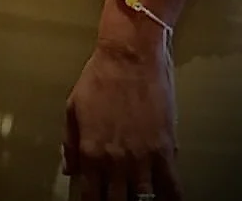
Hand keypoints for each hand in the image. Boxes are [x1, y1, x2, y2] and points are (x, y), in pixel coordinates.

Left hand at [63, 31, 180, 200]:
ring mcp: (142, 158)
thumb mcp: (73, 106)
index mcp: (91, 151)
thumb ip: (70, 142)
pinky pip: (171, 187)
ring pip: (143, 199)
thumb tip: (70, 168)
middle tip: (116, 200)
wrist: (130, 55)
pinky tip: (167, 200)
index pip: (91, 195)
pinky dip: (170, 198)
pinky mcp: (165, 150)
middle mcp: (116, 160)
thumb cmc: (100, 75)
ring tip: (137, 200)